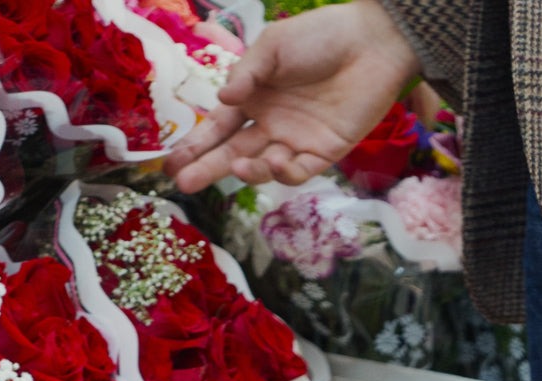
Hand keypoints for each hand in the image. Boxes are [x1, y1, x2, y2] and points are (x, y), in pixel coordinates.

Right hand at [165, 1, 419, 193]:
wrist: (370, 43)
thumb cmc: (319, 37)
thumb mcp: (273, 47)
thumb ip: (247, 74)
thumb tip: (221, 101)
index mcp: (253, 97)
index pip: (219, 128)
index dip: (196, 145)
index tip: (172, 163)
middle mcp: (271, 123)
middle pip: (234, 153)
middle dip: (208, 168)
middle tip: (184, 183)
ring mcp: (297, 140)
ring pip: (264, 166)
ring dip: (248, 171)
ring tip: (237, 167)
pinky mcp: (325, 152)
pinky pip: (300, 172)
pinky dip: (284, 172)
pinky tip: (275, 161)